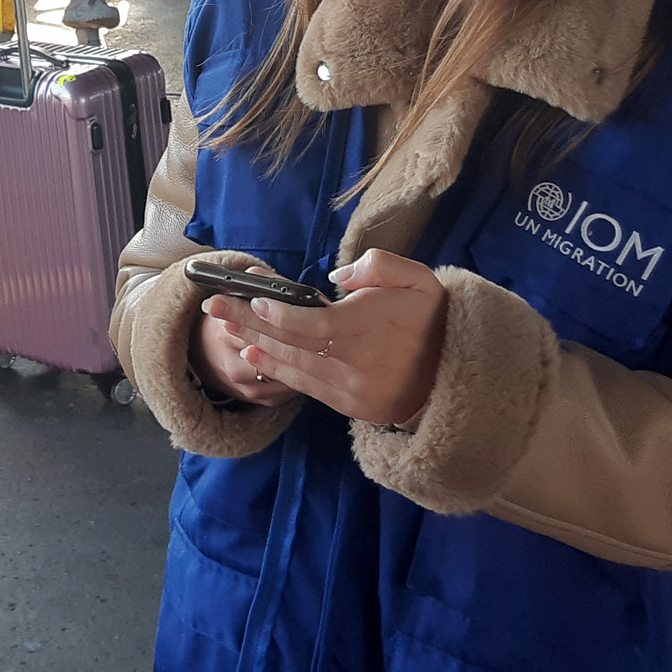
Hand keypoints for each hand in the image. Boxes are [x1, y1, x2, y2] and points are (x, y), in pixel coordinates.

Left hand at [206, 248, 448, 425]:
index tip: (254, 298)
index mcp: (365, 330)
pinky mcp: (348, 404)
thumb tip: (336, 279)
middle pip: (289, 343)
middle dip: (248, 323)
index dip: (276, 313)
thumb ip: (378, 267)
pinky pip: (304, 386)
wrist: (457, 376)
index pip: (308, 324)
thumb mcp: (419, 280)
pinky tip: (253, 356)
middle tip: (214, 306)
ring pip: (291, 366)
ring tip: (225, 329)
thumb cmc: (432, 320)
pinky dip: (276, 370)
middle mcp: (352, 363)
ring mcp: (348, 388)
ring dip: (255, 345)